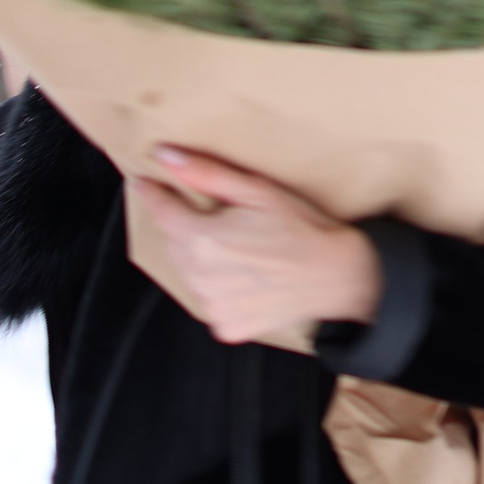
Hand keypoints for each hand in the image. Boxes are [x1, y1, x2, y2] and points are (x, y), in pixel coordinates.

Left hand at [128, 147, 382, 347]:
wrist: (337, 276)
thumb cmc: (302, 229)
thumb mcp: (257, 190)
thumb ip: (206, 174)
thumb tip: (166, 156)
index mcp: (203, 240)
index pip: (161, 212)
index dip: (153, 194)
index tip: (145, 183)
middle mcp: (201, 278)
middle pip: (173, 243)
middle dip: (184, 225)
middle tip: (215, 215)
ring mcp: (212, 307)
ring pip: (188, 272)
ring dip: (200, 257)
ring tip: (238, 246)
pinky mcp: (225, 326)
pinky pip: (208, 300)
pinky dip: (218, 285)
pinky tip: (245, 274)